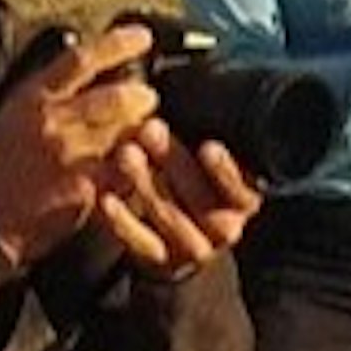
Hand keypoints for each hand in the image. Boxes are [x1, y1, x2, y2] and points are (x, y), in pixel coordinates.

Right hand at [0, 23, 190, 266]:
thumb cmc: (11, 160)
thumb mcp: (17, 110)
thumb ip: (50, 84)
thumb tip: (81, 46)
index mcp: (36, 96)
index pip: (82, 59)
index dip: (118, 44)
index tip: (144, 37)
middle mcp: (53, 122)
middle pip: (116, 98)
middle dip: (142, 97)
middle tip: (148, 99)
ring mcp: (71, 157)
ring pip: (127, 133)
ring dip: (143, 130)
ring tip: (144, 132)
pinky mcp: (87, 187)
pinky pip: (127, 168)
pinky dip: (138, 164)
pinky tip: (138, 164)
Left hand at [97, 123, 261, 275]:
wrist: (178, 239)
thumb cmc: (193, 178)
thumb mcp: (206, 157)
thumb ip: (204, 133)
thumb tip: (189, 89)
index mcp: (243, 200)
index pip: (243, 191)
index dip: (225, 172)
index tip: (208, 146)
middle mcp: (225, 227)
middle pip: (203, 201)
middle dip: (175, 163)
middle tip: (150, 129)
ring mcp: (194, 247)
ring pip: (171, 218)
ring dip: (146, 183)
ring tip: (125, 153)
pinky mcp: (162, 260)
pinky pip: (142, 243)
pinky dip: (123, 221)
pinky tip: (106, 198)